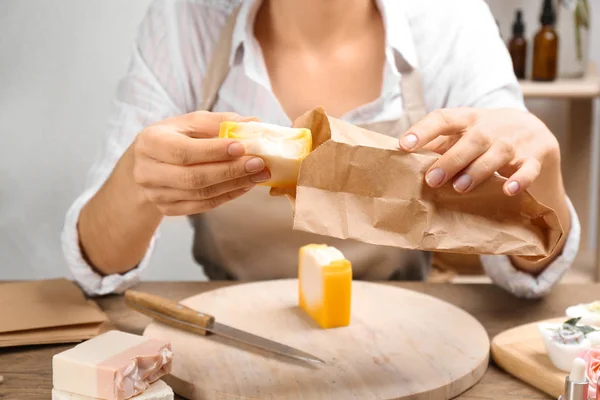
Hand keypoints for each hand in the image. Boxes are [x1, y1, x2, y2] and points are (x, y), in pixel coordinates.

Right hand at [132, 111, 269, 215]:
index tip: (242, 147)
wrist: (146, 165)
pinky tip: (245, 185)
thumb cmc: (172, 138)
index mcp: (150, 143)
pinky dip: (228, 196)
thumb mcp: (189, 123)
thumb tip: (254, 123)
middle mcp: (148, 172)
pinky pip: (203, 205)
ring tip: (259, 175)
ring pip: (201, 194)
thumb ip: (219, 122)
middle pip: (193, 177)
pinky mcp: (168, 209)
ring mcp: (157, 194)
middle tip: (259, 164)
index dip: (214, 151)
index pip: (183, 151)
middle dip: (230, 171)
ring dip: (234, 185)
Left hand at [399, 107, 569, 274]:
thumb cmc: (485, 136)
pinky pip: (529, 169)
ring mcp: (515, 142)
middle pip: (473, 139)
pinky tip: (509, 190)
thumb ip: (437, 144)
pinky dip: (521, 179)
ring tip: (460, 187)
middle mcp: (492, 127)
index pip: (444, 118)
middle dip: (451, 159)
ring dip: (478, 170)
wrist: (535, 130)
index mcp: (469, 119)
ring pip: (498, 153)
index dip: (424, 130)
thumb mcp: (462, 133)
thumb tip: (402, 162)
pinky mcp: (535, 158)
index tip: (404, 145)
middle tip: (431, 179)